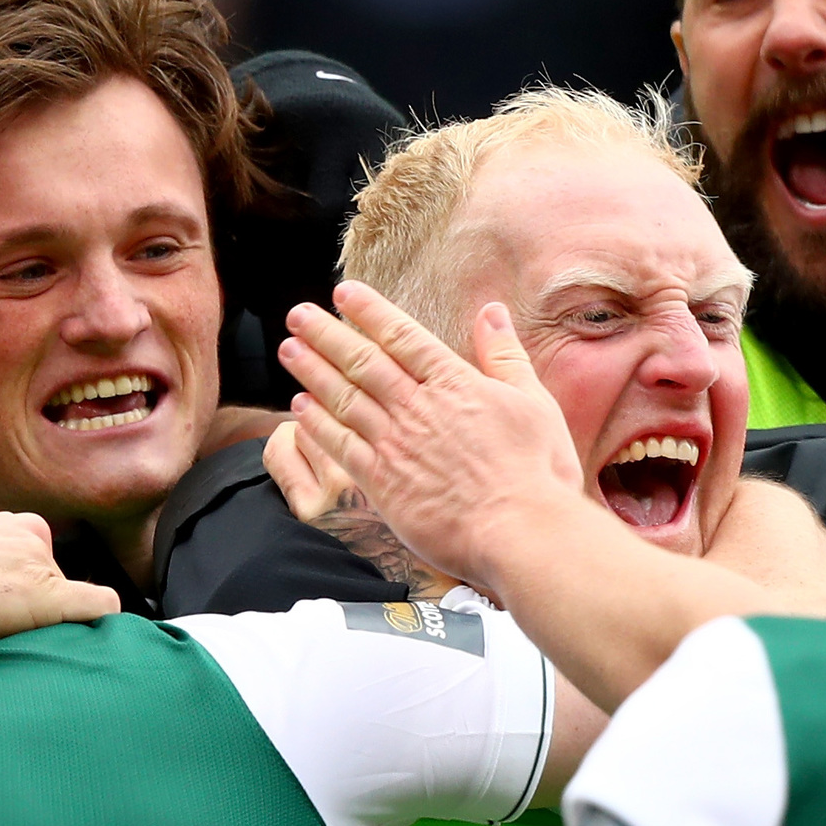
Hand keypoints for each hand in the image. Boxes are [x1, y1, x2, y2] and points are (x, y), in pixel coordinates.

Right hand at [0, 510, 117, 652]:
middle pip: (62, 593)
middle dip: (39, 624)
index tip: (0, 631)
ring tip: (8, 659)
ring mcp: (41, 563)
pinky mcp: (46, 595)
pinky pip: (100, 613)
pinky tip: (73, 662)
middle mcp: (30, 535)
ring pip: (75, 614)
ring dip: (52, 638)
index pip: (43, 572)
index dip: (26, 606)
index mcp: (4, 525)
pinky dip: (97, 638)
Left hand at [280, 283, 586, 589]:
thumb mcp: (534, 402)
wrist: (520, 532)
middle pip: (362, 362)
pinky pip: (341, 447)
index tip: (343, 293)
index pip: (403, 337)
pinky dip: (317, 425)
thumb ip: (505, 356)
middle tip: (298, 315)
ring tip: (288, 350)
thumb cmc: (537, 472)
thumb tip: (491, 312)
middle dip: (326, 335)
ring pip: (344, 399)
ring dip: (313, 372)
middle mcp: (417, 408)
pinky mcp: (383, 484)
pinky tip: (299, 408)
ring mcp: (396, 445)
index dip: (370, 312)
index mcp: (455, 384)